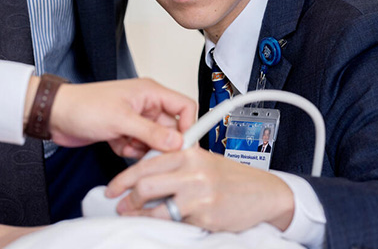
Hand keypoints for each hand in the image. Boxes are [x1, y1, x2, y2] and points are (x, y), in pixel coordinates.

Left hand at [45, 78, 194, 157]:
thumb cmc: (83, 106)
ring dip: (142, 149)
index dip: (188, 125)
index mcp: (150, 93)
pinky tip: (116, 144)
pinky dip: (129, 150)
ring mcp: (135, 120)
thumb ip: (152, 132)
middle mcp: (146, 105)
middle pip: (170, 128)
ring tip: (126, 144)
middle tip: (150, 151)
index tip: (183, 145)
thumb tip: (177, 142)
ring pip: (154, 141)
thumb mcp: (121, 120)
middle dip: (160, 143)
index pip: (184, 106)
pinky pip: (138, 147)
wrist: (55, 115)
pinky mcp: (124, 132)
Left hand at [105, 147, 294, 231]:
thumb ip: (177, 165)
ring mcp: (198, 194)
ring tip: (135, 217)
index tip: (112, 189)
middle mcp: (192, 171)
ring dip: (140, 215)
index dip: (123, 179)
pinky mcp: (205, 214)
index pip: (146, 164)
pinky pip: (175, 222)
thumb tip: (144, 176)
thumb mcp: (204, 162)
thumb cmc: (233, 178)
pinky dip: (165, 224)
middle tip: (121, 206)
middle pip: (145, 184)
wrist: (265, 193)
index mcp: (189, 153)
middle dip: (128, 199)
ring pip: (155, 207)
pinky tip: (162, 223)